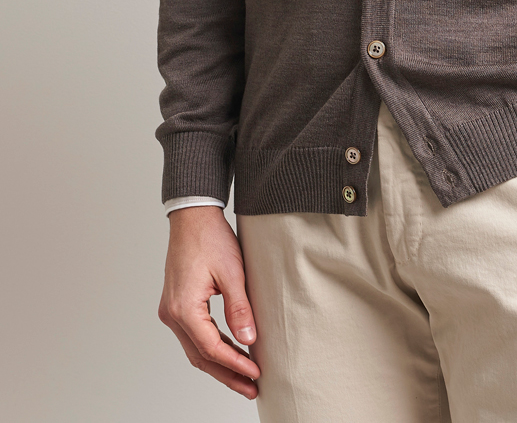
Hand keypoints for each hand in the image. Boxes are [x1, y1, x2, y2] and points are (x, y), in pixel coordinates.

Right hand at [158, 207, 260, 399]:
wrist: (192, 216)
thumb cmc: (210, 238)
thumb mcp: (232, 272)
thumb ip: (239, 308)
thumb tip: (248, 340)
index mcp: (183, 308)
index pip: (211, 348)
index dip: (235, 364)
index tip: (256, 373)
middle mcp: (172, 314)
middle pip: (200, 356)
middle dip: (227, 374)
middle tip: (252, 387)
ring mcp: (171, 310)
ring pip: (196, 349)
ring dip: (219, 364)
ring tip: (245, 378)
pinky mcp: (176, 304)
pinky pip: (193, 335)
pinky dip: (212, 348)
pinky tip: (230, 353)